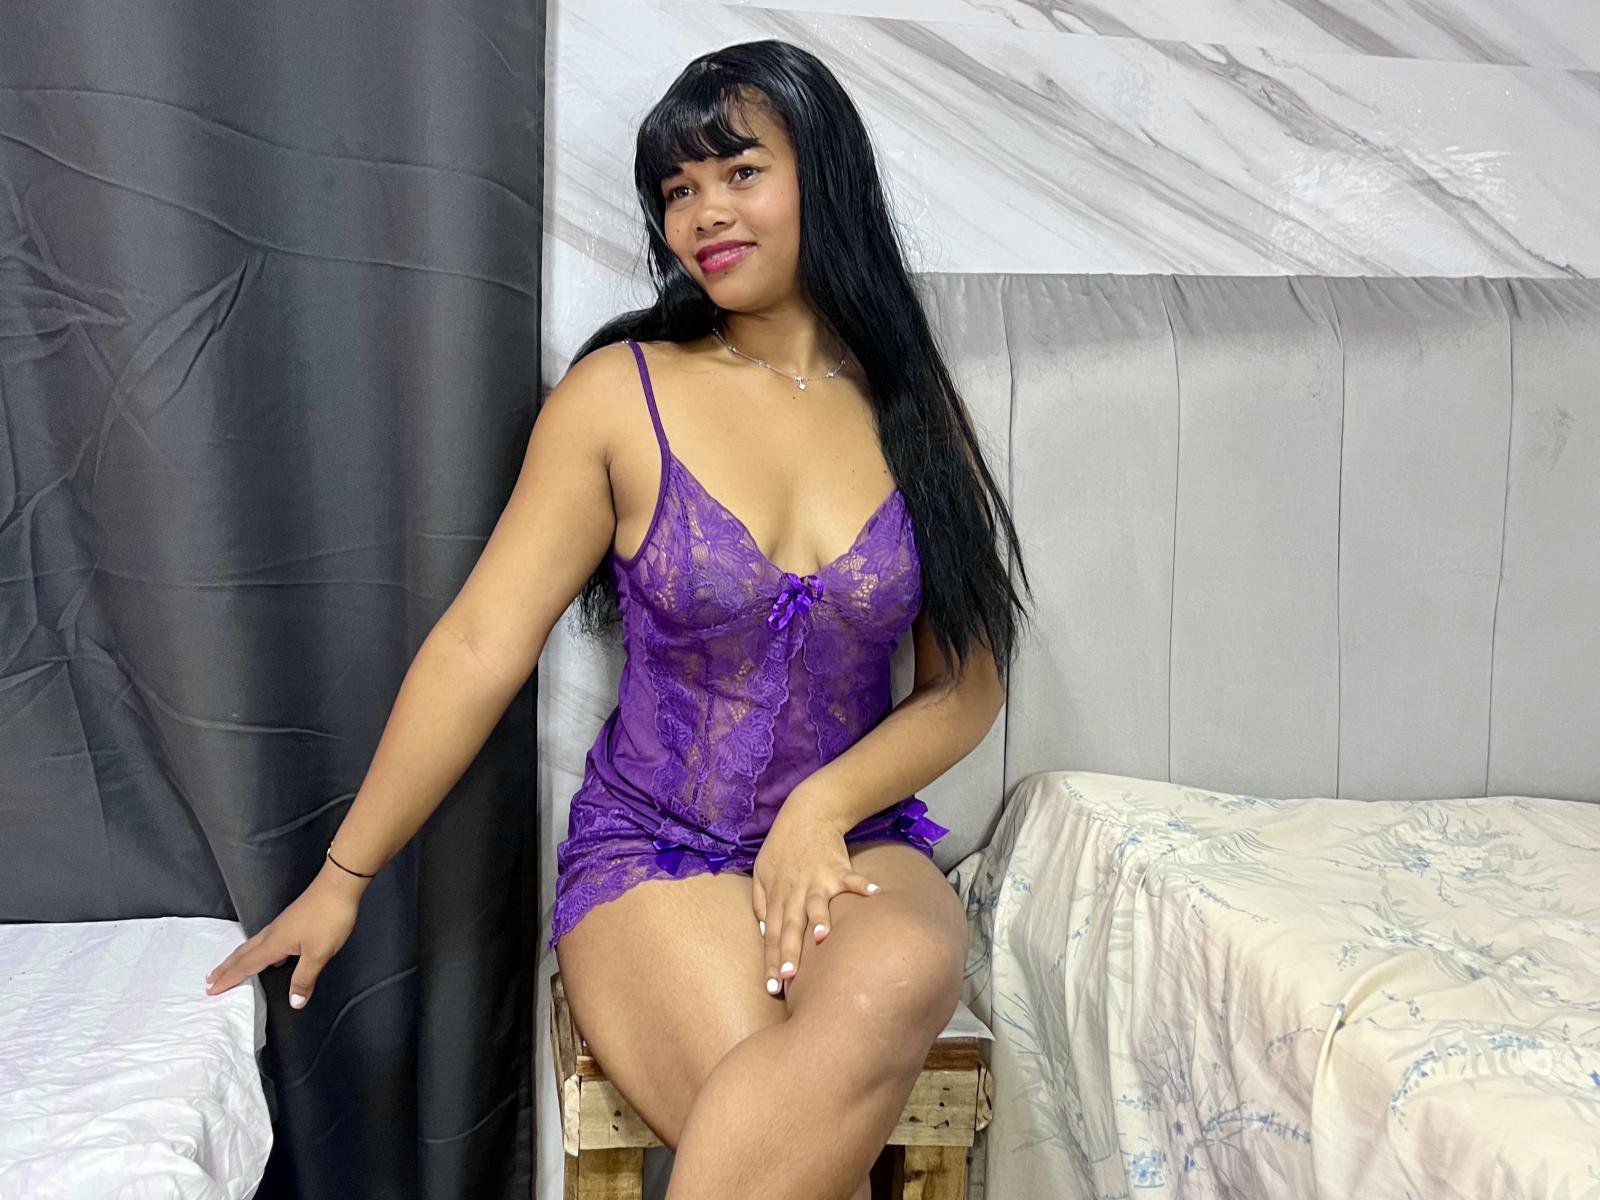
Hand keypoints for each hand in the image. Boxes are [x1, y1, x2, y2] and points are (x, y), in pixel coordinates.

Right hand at [204, 867, 363, 1008]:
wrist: (339, 884)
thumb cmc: (329, 918)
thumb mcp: (319, 953)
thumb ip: (304, 978)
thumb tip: (294, 1003)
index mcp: (274, 943)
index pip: (247, 965)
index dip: (229, 978)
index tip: (211, 990)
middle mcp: (273, 933)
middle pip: (243, 953)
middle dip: (226, 968)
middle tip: (209, 980)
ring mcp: (281, 925)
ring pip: (253, 946)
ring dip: (239, 959)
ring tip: (229, 969)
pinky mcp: (291, 921)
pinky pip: (266, 941)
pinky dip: (258, 952)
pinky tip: (270, 958)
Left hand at [751, 804, 878, 995]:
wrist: (807, 814)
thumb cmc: (783, 848)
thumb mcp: (761, 873)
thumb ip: (761, 904)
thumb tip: (765, 933)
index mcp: (777, 896)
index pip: (772, 935)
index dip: (771, 961)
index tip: (773, 988)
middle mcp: (795, 891)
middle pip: (791, 926)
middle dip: (789, 952)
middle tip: (788, 978)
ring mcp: (818, 879)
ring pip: (817, 902)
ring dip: (820, 918)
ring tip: (823, 937)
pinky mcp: (838, 867)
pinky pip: (852, 878)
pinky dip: (863, 885)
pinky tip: (875, 896)